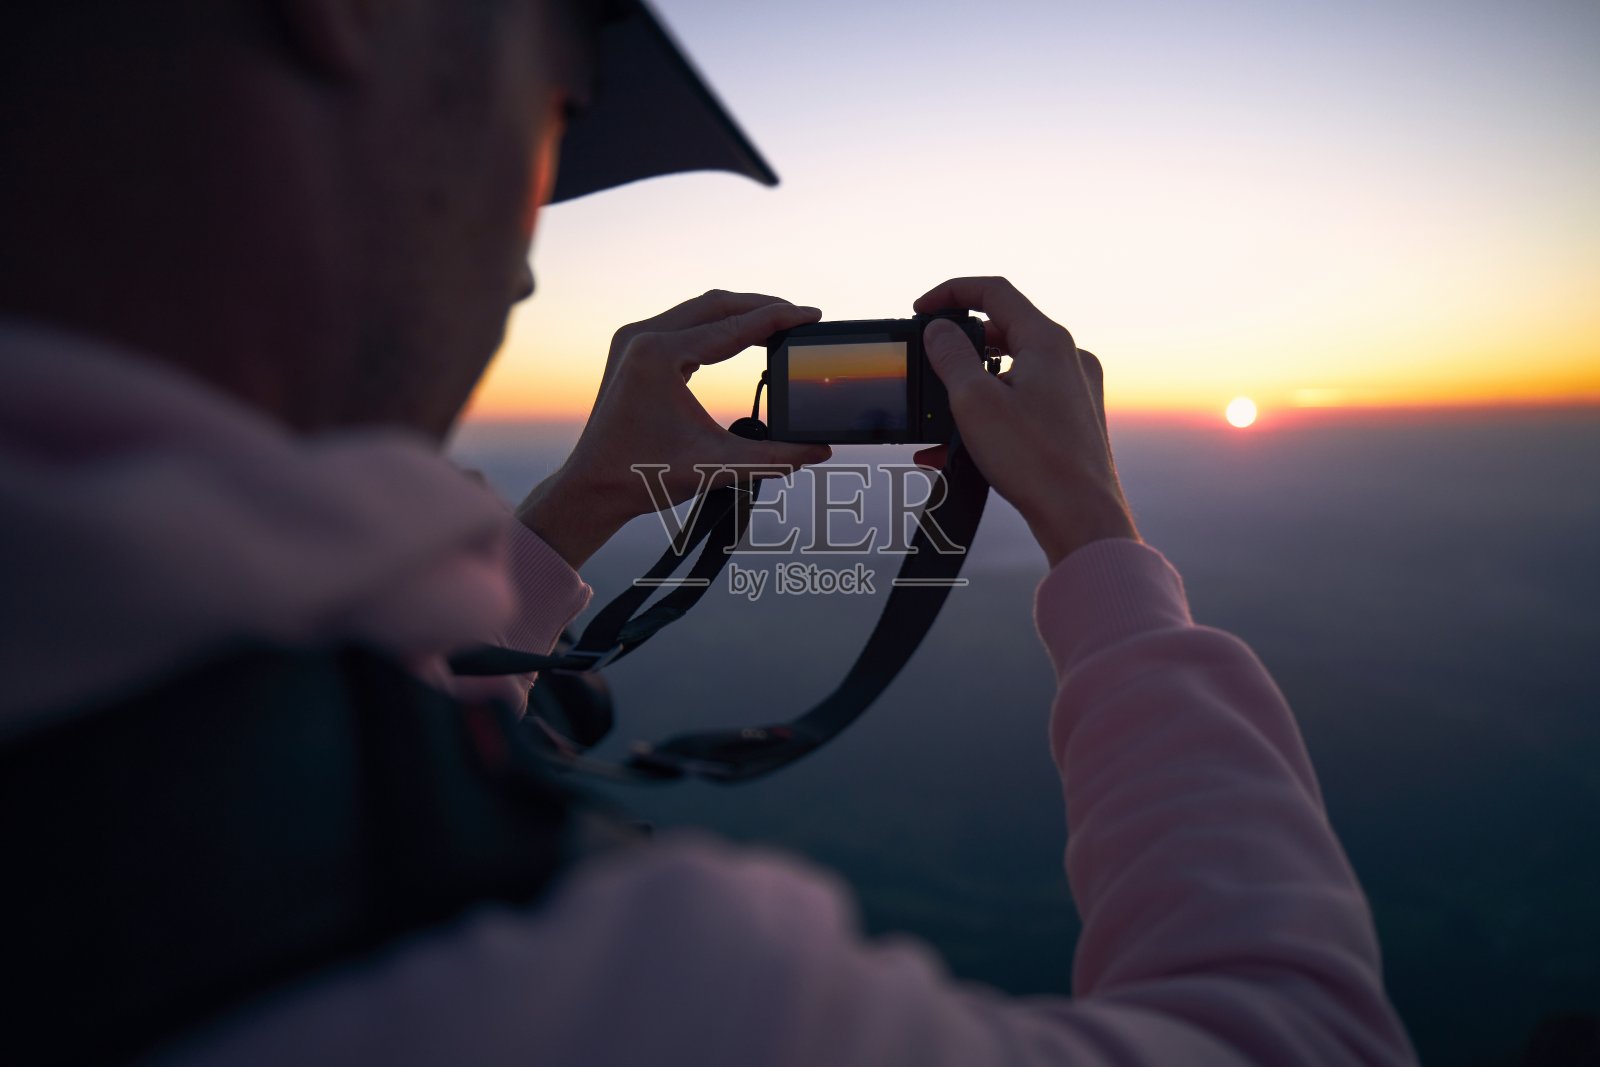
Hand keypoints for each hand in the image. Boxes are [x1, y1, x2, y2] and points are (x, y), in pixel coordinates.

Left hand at [518, 290, 832, 568]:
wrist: (592, 487)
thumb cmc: (643, 477)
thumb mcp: (717, 465)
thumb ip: (773, 456)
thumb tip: (820, 450)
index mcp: (659, 354)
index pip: (734, 327)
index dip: (779, 319)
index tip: (813, 315)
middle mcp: (642, 336)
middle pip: (717, 305)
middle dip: (762, 308)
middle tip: (800, 317)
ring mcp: (632, 339)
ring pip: (699, 309)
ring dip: (739, 313)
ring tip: (777, 324)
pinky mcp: (631, 350)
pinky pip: (682, 323)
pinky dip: (715, 325)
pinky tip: (740, 336)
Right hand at [911, 277, 1138, 567]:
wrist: (1082, 518)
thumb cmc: (1034, 460)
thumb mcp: (974, 401)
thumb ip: (951, 356)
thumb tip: (939, 329)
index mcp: (1048, 341)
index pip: (994, 291)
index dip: (950, 292)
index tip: (920, 310)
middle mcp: (1069, 358)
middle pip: (1004, 330)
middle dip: (959, 346)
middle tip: (928, 364)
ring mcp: (1076, 390)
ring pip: (1012, 371)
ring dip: (971, 388)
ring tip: (938, 418)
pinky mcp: (1074, 421)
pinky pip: (1024, 403)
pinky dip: (991, 415)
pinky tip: (957, 449)